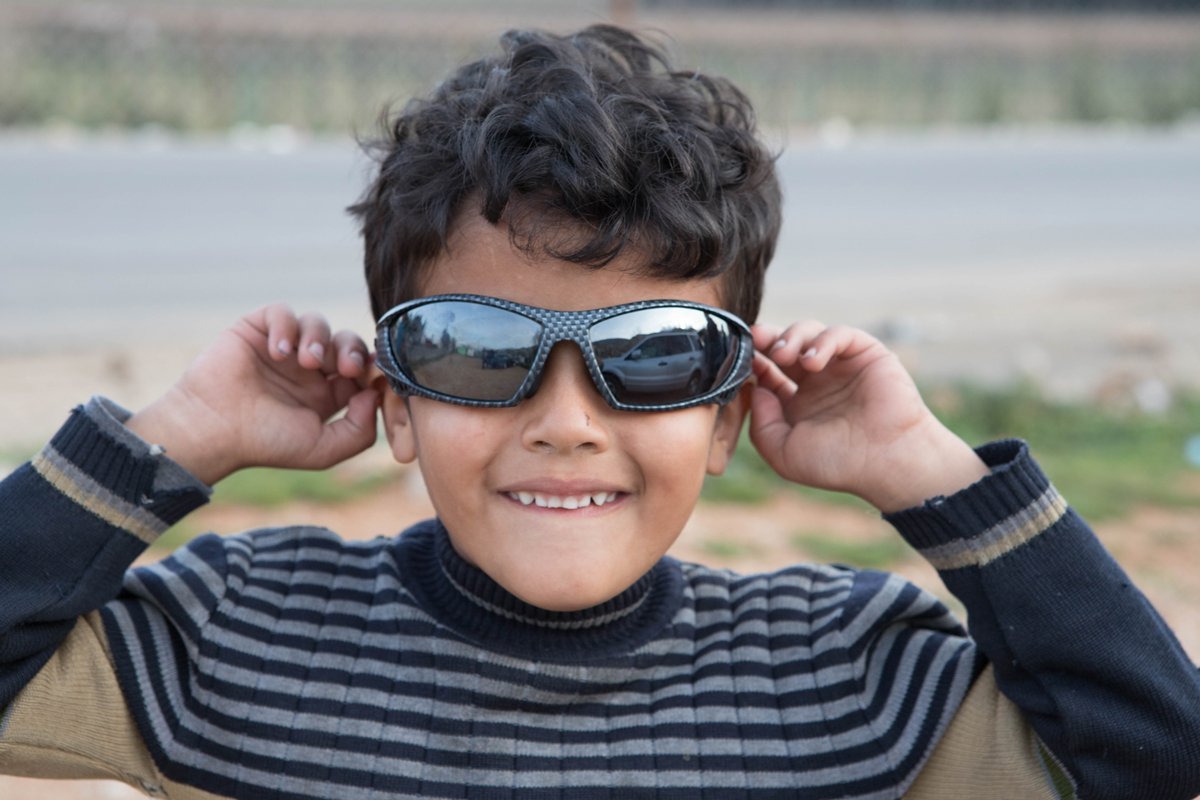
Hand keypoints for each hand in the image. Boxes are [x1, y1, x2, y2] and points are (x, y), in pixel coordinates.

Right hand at [126, 305, 379, 484]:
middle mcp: (308, 368)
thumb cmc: (265, 443)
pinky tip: (279, 352)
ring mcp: (283, 347)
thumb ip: (360, 430)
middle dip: (352, 350)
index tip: (373, 377)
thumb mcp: (322, 449)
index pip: (361, 369)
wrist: (213, 430)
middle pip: (345, 341)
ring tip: (307, 362)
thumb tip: (374, 393)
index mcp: (327, 393)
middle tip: (346, 367)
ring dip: (319, 338)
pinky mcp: (257, 330)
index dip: (371, 368)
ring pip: (317, 323)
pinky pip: (281, 312)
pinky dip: (286, 326)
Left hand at [748, 321, 987, 511]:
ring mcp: (841, 366)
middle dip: (766, 338)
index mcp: (796, 402)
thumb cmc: (838, 463)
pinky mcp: (866, 353)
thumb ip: (761, 422)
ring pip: (809, 332)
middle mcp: (817, 381)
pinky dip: (823, 340)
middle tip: (755, 341)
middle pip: (784, 345)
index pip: (767, 371)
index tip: (740, 359)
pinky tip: (812, 361)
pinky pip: (840, 333)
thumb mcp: (783, 452)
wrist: (887, 462)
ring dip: (791, 337)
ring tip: (783, 356)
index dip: (752, 362)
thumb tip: (755, 388)